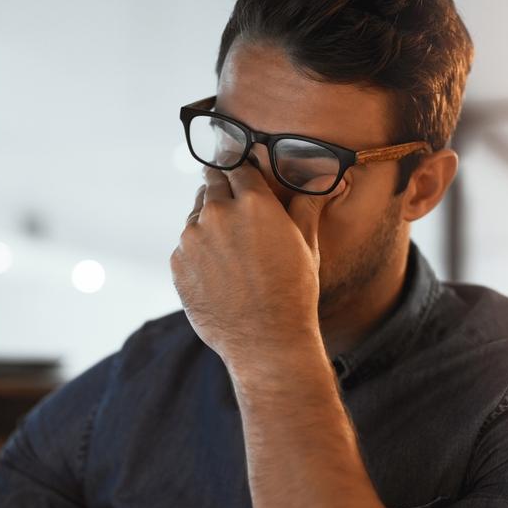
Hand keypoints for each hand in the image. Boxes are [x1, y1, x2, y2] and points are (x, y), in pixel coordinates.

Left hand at [170, 163, 344, 364]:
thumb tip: (329, 179)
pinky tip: (217, 271)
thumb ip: (308, 205)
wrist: (265, 341)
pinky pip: (185, 246)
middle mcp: (217, 213)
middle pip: (211, 183)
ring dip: (208, 222)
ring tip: (229, 248)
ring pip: (196, 215)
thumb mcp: (306, 244)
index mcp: (252, 201)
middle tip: (232, 207)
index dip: (240, 171)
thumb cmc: (292, 292)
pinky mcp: (177, 263)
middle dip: (221, 190)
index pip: (238, 167)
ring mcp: (192, 238)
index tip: (240, 176)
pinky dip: (197, 251)